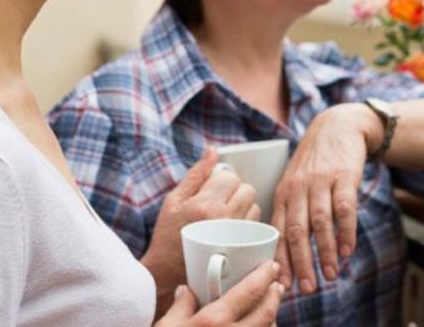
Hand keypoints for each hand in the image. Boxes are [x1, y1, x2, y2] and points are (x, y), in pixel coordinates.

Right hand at [142, 147, 261, 311]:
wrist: (166, 271)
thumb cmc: (168, 234)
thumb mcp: (174, 200)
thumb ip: (196, 174)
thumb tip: (213, 151)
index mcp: (205, 205)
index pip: (230, 177)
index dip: (222, 180)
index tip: (212, 189)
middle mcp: (223, 220)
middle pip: (247, 190)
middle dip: (235, 191)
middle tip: (220, 200)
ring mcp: (235, 236)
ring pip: (255, 206)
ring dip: (244, 206)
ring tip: (225, 216)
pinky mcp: (242, 249)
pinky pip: (257, 225)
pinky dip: (248, 222)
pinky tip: (233, 227)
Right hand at [153, 261, 282, 326]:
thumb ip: (180, 306)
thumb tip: (185, 290)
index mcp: (213, 322)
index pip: (250, 291)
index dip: (265, 276)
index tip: (270, 266)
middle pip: (267, 313)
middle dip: (275, 295)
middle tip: (276, 285)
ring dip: (273, 319)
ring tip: (270, 308)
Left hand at [269, 103, 378, 292]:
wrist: (338, 126)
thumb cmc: (315, 162)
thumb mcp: (295, 182)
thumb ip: (291, 210)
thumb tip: (287, 251)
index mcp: (283, 192)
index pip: (277, 230)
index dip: (280, 258)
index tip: (283, 283)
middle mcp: (298, 187)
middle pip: (295, 230)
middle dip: (300, 262)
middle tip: (306, 288)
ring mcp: (321, 181)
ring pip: (319, 222)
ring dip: (324, 252)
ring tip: (331, 274)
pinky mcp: (344, 176)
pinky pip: (344, 208)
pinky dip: (345, 231)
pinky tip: (347, 250)